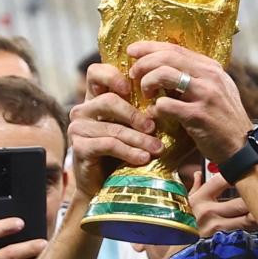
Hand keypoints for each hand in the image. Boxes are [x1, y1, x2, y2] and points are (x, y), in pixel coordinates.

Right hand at [68, 62, 162, 200]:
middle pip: (109, 100)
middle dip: (136, 114)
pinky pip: (107, 145)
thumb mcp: (141, 129)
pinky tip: (143, 158)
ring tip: (157, 149)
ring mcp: (79, 128)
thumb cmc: (129, 153)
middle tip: (154, 127)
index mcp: (97, 98)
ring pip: (112, 126)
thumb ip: (151, 112)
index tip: (134, 88)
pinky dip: (128, 152)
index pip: (97, 72)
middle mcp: (84, 109)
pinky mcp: (79, 147)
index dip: (114, 75)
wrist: (109, 186)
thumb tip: (179, 99)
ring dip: (138, 138)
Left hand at [128, 41, 254, 163]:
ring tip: (146, 94)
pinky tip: (155, 115)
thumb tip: (164, 66)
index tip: (132, 51)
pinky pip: (165, 105)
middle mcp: (210, 76)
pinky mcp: (198, 115)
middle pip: (166, 57)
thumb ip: (195, 76)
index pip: (175, 48)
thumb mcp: (216, 90)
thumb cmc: (224, 120)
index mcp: (211, 67)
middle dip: (143, 64)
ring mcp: (205, 95)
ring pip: (163, 75)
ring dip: (147, 83)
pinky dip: (154, 109)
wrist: (242, 146)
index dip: (149, 47)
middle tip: (133, 75)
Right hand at [187, 171, 257, 236]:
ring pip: (246, 219)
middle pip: (240, 203)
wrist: (176, 246)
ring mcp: (217, 228)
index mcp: (200, 199)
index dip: (238, 173)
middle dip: (255, 197)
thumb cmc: (183, 221)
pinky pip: (244, 231)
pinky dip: (254, 226)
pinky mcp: (223, 241)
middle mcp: (209, 212)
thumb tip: (198, 172)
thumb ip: (195, 186)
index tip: (249, 169)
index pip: (222, 180)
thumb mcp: (187, 203)